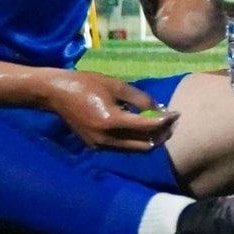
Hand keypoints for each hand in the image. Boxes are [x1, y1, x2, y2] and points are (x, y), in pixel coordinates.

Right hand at [38, 68, 171, 150]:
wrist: (56, 94)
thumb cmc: (86, 84)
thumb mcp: (116, 85)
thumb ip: (140, 98)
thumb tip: (159, 109)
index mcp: (112, 122)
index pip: (147, 127)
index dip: (165, 121)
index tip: (177, 114)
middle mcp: (106, 139)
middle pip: (144, 145)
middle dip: (161, 135)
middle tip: (171, 122)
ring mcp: (99, 146)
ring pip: (134, 149)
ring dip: (149, 139)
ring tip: (159, 125)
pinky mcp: (95, 147)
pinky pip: (122, 147)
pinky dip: (134, 139)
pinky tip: (139, 126)